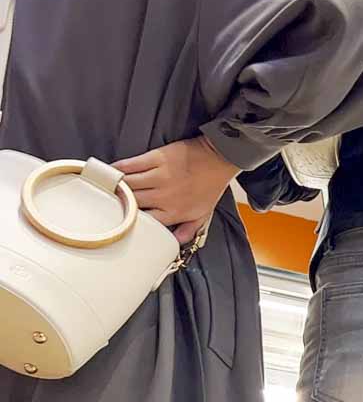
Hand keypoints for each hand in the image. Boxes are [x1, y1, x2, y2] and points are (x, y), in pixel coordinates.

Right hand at [115, 137, 238, 235]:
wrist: (220, 158)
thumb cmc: (210, 185)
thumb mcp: (203, 214)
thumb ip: (187, 231)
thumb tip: (174, 243)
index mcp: (173, 212)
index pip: (144, 222)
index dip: (129, 222)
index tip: (119, 220)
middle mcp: (165, 197)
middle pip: (131, 204)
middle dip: (117, 204)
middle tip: (105, 203)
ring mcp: (160, 176)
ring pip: (128, 185)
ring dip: (114, 186)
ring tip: (104, 188)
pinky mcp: (158, 158)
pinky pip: (131, 165)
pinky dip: (118, 169)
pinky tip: (110, 171)